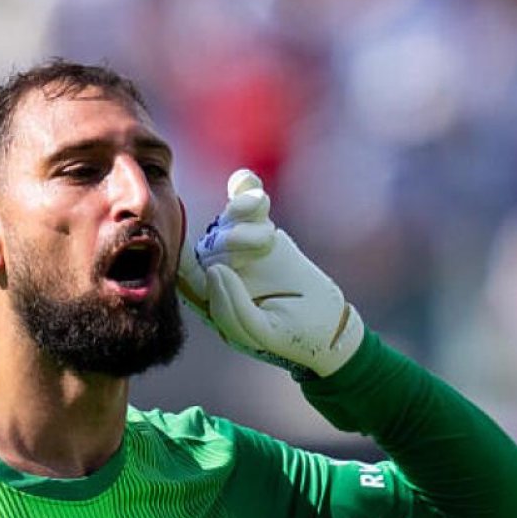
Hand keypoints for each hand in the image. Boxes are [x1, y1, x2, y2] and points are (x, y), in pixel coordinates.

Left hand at [177, 169, 363, 377]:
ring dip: (245, 216)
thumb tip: (214, 270)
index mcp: (210, 298)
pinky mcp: (263, 229)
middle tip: (266, 245)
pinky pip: (246, 200)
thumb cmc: (290, 335)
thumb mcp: (260, 333)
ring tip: (269, 233)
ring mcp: (240, 246)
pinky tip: (246, 182)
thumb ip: (232, 310)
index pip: (187, 275)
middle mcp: (219, 268)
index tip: (216, 256)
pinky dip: (244, 188)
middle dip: (234, 241)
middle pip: (210, 245)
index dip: (192, 258)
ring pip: (228, 221)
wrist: (329, 323)